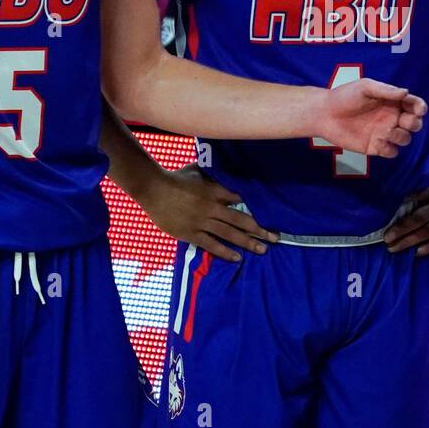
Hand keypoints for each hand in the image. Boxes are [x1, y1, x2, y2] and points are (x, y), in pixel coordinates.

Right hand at [142, 164, 277, 261]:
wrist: (152, 188)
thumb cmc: (175, 178)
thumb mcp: (198, 170)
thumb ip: (213, 173)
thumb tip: (226, 169)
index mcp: (215, 191)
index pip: (241, 201)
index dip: (256, 208)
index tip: (270, 216)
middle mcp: (212, 208)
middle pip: (241, 220)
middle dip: (260, 229)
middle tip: (276, 238)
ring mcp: (202, 222)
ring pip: (229, 234)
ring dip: (248, 242)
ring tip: (263, 249)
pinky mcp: (190, 233)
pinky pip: (211, 245)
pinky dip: (225, 252)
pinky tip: (237, 258)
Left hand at [317, 79, 425, 157]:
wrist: (325, 114)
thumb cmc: (344, 96)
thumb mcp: (365, 87)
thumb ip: (386, 90)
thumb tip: (406, 93)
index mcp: (392, 102)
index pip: (414, 105)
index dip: (420, 108)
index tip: (417, 109)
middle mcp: (391, 118)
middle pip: (414, 124)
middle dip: (414, 123)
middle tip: (402, 121)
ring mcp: (384, 133)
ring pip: (405, 139)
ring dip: (401, 136)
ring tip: (386, 132)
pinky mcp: (375, 147)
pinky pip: (391, 152)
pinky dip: (389, 149)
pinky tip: (377, 142)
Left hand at [385, 163, 428, 255]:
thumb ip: (421, 180)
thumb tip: (400, 184)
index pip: (412, 199)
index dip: (397, 208)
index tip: (383, 216)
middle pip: (417, 219)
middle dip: (399, 230)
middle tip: (385, 239)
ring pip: (426, 232)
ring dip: (408, 241)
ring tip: (393, 248)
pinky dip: (428, 247)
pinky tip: (416, 253)